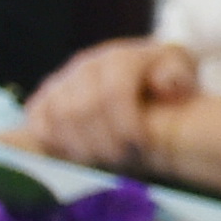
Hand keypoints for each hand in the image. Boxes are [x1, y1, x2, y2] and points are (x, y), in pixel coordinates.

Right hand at [16, 39, 196, 168]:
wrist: (143, 76)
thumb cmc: (167, 81)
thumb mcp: (183, 71)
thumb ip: (178, 75)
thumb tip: (164, 86)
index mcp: (122, 57)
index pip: (113, 93)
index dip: (126, 125)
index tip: (141, 148)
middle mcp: (87, 65)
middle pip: (83, 109)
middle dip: (104, 143)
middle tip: (122, 162)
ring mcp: (63, 80)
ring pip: (59, 117)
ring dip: (81, 147)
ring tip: (104, 161)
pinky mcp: (45, 97)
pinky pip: (37, 120)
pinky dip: (54, 142)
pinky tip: (78, 156)